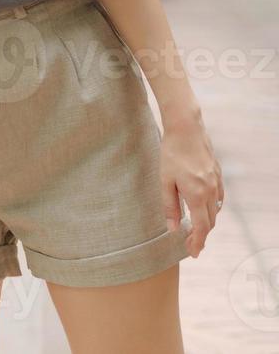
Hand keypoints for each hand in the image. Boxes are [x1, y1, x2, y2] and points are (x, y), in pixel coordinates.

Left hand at [159, 114, 223, 256]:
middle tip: (190, 246)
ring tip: (196, 231)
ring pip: (215, 211)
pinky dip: (213, 209)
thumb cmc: (171, 153)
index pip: (201, 227)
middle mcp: (210, 191)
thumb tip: (173, 229)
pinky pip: (219, 198)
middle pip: (210, 222)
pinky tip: (205, 210)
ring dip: (207, 223)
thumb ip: (169, 206)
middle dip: (201, 236)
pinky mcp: (218, 175)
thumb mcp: (165, 181)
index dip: (197, 242)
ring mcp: (217, 183)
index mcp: (196, 195)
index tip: (193, 253)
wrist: (186, 129)